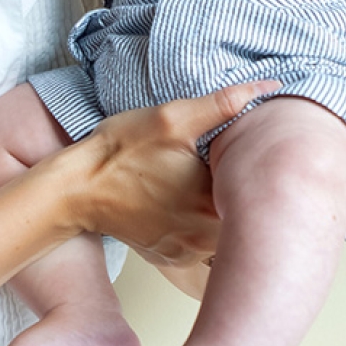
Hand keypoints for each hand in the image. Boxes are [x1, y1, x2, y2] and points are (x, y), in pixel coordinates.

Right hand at [68, 79, 276, 267]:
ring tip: (196, 186)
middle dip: (238, 191)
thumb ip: (224, 103)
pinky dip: (196, 227)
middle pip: (243, 213)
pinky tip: (179, 204)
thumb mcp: (172, 117)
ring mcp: (188, 250)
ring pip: (223, 232)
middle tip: (214, 169)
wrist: (76, 189)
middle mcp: (205, 234)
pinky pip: (199, 246)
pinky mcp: (172, 258)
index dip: (255, 171)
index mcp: (214, 200)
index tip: (245, 157)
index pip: (258, 190)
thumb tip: (269, 87)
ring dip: (218, 211)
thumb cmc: (121, 151)